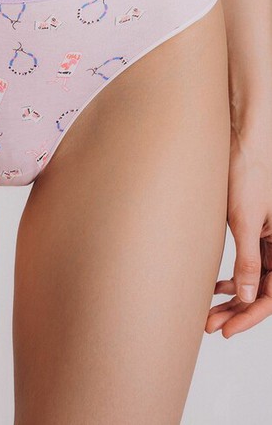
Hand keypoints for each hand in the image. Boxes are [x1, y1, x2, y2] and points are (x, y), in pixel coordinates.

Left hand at [205, 121, 271, 337]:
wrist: (238, 144)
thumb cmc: (247, 175)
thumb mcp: (245, 221)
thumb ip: (247, 259)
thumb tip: (243, 296)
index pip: (271, 294)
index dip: (250, 316)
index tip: (226, 330)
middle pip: (260, 290)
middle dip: (236, 311)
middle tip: (210, 326)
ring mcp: (265, 238)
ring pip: (250, 278)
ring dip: (231, 297)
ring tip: (207, 313)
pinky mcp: (251, 229)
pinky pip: (245, 262)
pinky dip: (229, 277)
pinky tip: (214, 287)